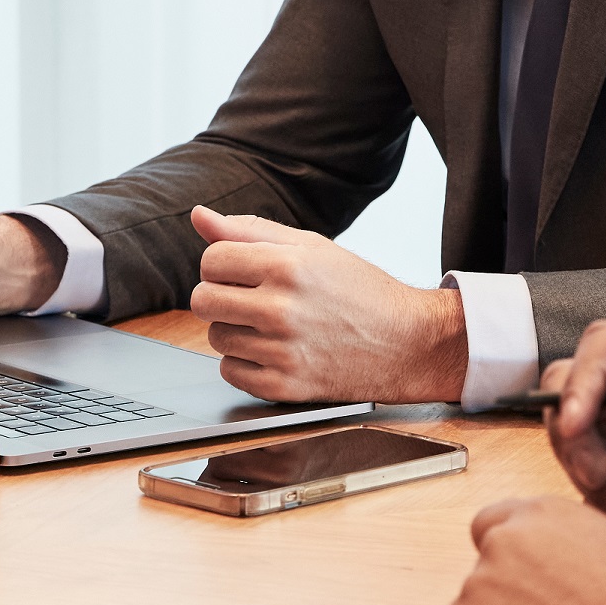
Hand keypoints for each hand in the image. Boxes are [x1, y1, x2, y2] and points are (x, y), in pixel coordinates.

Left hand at [188, 207, 464, 402]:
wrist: (407, 342)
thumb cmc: (359, 290)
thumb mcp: (311, 247)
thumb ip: (250, 231)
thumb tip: (198, 216)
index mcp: (287, 266)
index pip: (211, 261)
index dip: (222, 264)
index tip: (242, 272)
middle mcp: (281, 309)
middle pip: (202, 300)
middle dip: (219, 297)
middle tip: (250, 298)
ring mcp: (282, 351)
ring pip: (215, 337)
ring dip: (235, 330)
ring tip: (271, 325)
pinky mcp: (285, 387)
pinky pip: (229, 372)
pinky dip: (244, 363)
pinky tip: (273, 351)